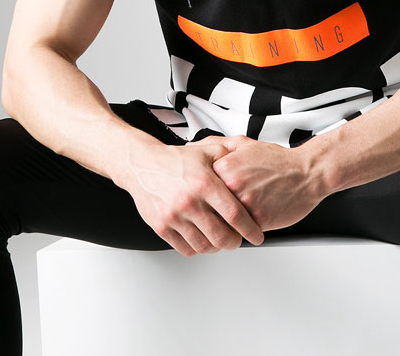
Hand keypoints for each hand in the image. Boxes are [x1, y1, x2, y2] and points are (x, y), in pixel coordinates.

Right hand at [119, 137, 264, 256]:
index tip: (257, 236)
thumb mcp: (207, 151)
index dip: (250, 229)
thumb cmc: (175, 160)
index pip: (234, 214)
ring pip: (204, 246)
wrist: (142, 164)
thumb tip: (249, 166)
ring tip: (220, 238)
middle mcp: (189, 202)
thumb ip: (230, 157)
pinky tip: (202, 238)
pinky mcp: (162, 227)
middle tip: (238, 239)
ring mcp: (174, 217)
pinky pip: (185, 248)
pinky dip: (198, 248)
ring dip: (216, 246)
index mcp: (204, 183)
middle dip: (235, 242)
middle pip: (221, 237)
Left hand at [194, 134, 325, 231]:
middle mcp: (231, 186)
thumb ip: (215, 145)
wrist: (307, 172)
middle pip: (207, 208)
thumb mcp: (243, 144)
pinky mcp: (258, 221)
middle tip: (215, 212)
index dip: (202, 194)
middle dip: (209, 213)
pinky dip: (241, 231)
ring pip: (222, 223)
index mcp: (223, 167)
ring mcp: (244, 204)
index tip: (204, 196)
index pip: (198, 188)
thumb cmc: (276, 160)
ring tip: (231, 218)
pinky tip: (247, 222)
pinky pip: (240, 232)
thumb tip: (191, 147)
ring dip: (224, 225)